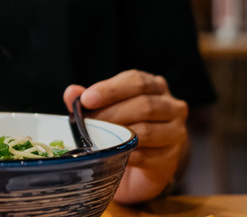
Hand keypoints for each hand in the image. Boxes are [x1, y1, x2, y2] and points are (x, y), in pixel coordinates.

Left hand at [63, 70, 188, 203]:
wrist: (144, 165)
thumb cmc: (125, 127)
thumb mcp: (107, 109)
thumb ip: (90, 100)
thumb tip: (71, 92)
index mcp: (156, 86)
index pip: (136, 81)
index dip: (110, 89)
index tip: (87, 99)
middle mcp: (172, 107)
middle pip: (144, 105)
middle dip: (110, 114)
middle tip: (87, 123)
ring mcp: (176, 133)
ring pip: (146, 131)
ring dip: (116, 135)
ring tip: (95, 139)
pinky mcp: (170, 160)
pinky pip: (146, 156)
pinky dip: (124, 155)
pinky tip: (109, 155)